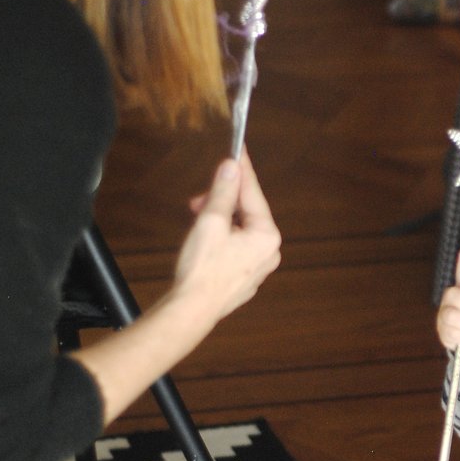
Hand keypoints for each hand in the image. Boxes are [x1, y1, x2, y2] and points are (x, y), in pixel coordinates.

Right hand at [172, 153, 281, 322]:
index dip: (241, 170)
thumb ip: (222, 192)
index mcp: (267, 236)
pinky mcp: (242, 278)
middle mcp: (268, 252)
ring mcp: (257, 268)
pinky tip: (203, 238)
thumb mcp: (211, 221)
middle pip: (247, 212)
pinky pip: (235, 248)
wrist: (191, 310)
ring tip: (197, 219)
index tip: (236, 151)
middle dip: (222, 201)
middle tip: (199, 198)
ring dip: (218, 219)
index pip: (253, 193)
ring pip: (239, 230)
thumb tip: (230, 169)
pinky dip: (220, 237)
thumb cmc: (202, 270)